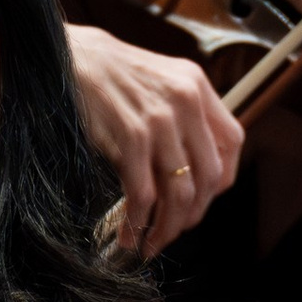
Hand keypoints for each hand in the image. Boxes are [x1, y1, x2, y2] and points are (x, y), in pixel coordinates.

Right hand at [67, 25, 243, 254]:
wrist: (70, 58)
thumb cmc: (113, 76)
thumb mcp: (162, 81)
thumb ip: (185, 117)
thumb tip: (196, 171)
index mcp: (198, 87)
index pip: (232, 142)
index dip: (221, 178)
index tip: (203, 198)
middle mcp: (186, 102)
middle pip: (208, 177)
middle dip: (192, 214)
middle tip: (174, 230)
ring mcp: (160, 121)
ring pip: (179, 193)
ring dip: (167, 228)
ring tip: (152, 243)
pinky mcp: (130, 138)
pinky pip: (143, 194)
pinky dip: (138, 223)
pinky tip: (128, 235)